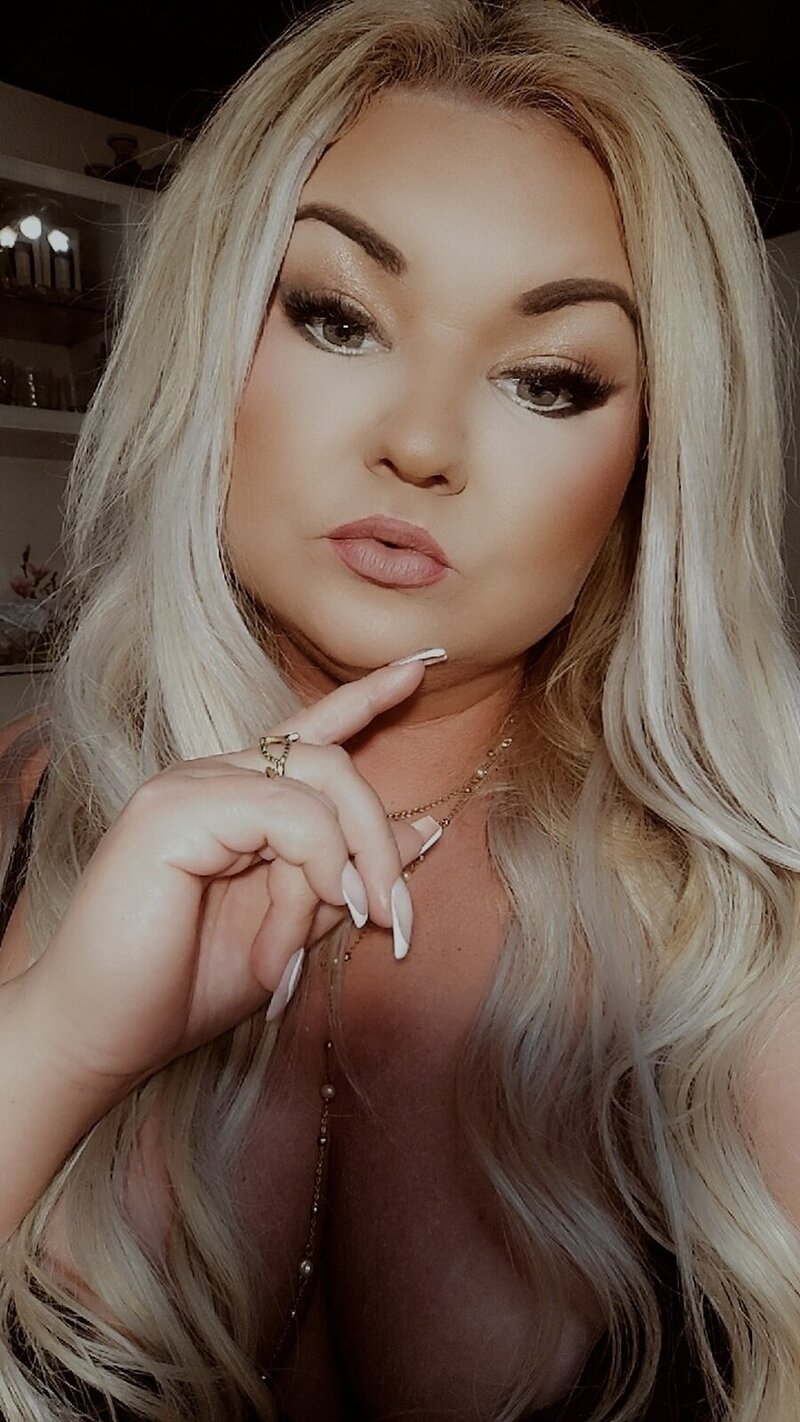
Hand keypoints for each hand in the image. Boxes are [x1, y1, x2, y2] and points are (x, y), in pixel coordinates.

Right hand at [24, 658, 437, 1095]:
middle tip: (389, 920)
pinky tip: (286, 938)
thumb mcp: (291, 928)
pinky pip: (286, 814)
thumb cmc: (182, 986)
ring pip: (317, 785)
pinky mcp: (173, 812)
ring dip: (337, 877)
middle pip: (332, 761)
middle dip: (377, 841)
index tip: (420, 665)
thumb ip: (347, 874)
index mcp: (233, 797)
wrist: (100, 1039)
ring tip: (299, 957)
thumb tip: (423, 830)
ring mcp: (188, 787)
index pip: (307, 731)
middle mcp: (209, 778)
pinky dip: (311, 873)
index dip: (364, 697)